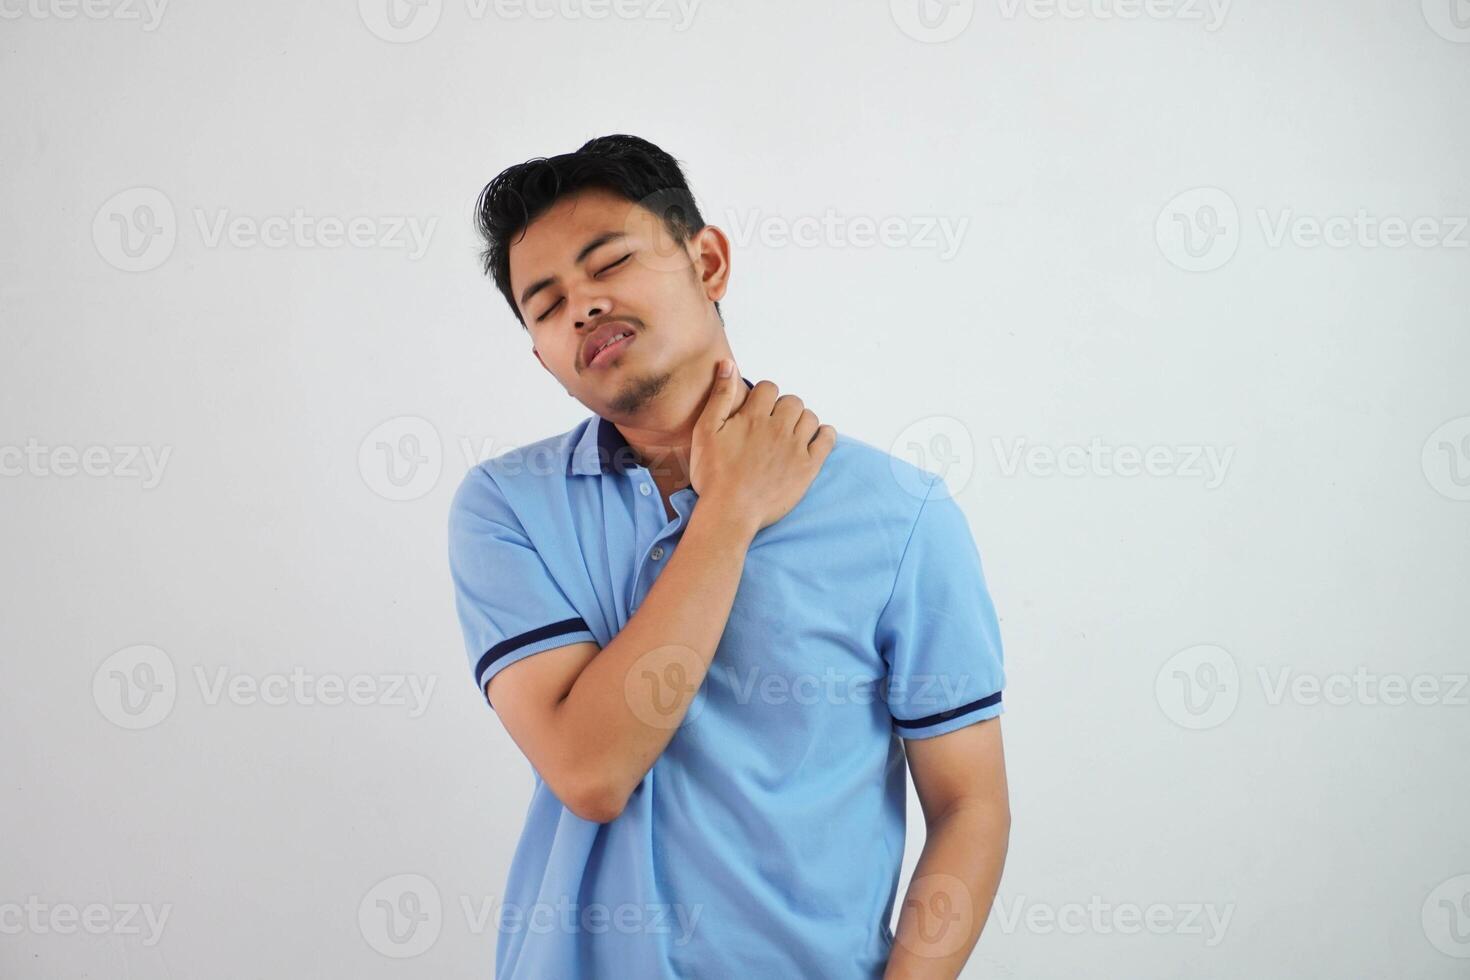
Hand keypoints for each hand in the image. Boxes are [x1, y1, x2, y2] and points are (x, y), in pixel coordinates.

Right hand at [689, 359, 835, 535]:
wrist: (730, 513)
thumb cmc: (713, 475)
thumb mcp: (705, 432)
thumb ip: (719, 396)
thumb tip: (727, 364)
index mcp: (754, 417)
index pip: (769, 388)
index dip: (763, 397)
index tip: (757, 411)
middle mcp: (778, 428)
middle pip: (793, 401)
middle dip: (783, 408)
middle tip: (772, 426)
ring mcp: (795, 448)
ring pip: (810, 418)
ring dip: (801, 421)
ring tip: (789, 434)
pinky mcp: (808, 468)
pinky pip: (827, 440)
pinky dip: (824, 434)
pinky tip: (815, 439)